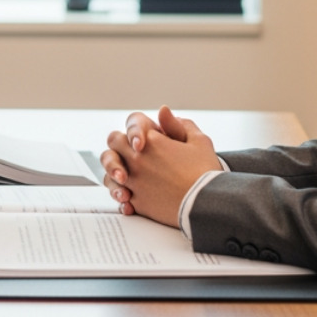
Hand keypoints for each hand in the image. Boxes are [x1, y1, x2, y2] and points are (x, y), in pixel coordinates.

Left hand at [104, 106, 220, 227]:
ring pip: (109, 171)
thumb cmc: (205, 171)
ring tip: (128, 178)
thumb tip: (162, 111)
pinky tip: (132, 199)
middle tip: (134, 152)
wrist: (207, 204)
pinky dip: (124, 198)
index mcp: (151, 141)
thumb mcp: (199, 141)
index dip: (138, 127)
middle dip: (121, 144)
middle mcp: (137, 159)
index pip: (132, 122)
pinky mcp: (137, 202)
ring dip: (116, 173)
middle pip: (114, 143)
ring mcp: (134, 181)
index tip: (148, 136)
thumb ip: (178, 125)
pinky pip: (120, 197)